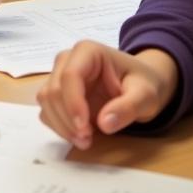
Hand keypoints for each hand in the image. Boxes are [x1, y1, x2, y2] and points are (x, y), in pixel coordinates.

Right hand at [37, 42, 178, 149]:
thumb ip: (128, 107)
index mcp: (87, 52)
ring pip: (46, 100)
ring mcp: (59, 76)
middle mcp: (67, 60)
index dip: (73, 104)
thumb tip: (104, 123)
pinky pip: (47, 110)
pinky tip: (79, 136)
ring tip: (85, 140)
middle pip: (54, 89)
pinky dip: (59, 127)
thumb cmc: (143, 84)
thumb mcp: (145, 96)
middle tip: (88, 140)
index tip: (85, 130)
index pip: (70, 75)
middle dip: (67, 119)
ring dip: (61, 125)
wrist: (140, 86)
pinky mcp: (58, 93)